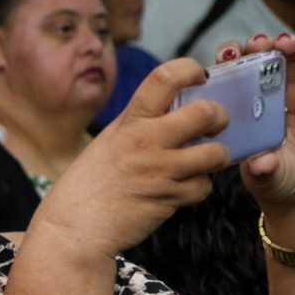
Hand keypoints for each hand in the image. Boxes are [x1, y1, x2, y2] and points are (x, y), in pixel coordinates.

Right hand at [35, 58, 229, 258]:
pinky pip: (203, 186)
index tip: (201, 76)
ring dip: (218, 155)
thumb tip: (174, 113)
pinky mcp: (169, 198)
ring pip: (215, 153)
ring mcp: (160, 169)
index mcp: (130, 120)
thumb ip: (140, 125)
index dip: (191, 69)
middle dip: (219, 116)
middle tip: (215, 124)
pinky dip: (199, 188)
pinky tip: (184, 188)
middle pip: (205, 113)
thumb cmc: (89, 183)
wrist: (75, 224)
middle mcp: (147, 140)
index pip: (166, 77)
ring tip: (206, 159)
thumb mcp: (110, 140)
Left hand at [214, 34, 294, 212]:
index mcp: (244, 109)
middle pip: (258, 61)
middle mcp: (267, 96)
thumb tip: (259, 164)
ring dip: (282, 46)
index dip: (228, 64)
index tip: (224, 57)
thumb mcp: (263, 176)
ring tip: (279, 43)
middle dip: (254, 48)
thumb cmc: (274, 179)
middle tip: (253, 45)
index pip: (232, 78)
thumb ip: (261, 168)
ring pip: (287, 60)